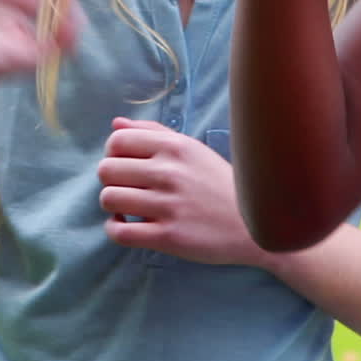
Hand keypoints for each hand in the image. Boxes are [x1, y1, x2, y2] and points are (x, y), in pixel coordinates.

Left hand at [97, 118, 265, 264]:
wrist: (254, 224)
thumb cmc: (218, 183)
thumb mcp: (192, 149)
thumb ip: (153, 132)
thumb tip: (115, 124)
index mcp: (174, 147)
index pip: (117, 141)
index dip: (112, 153)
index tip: (123, 165)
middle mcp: (169, 172)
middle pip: (106, 170)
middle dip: (110, 180)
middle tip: (126, 188)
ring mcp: (168, 205)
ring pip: (109, 199)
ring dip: (112, 205)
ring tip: (127, 208)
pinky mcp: (169, 237)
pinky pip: (120, 232)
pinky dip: (114, 229)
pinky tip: (126, 225)